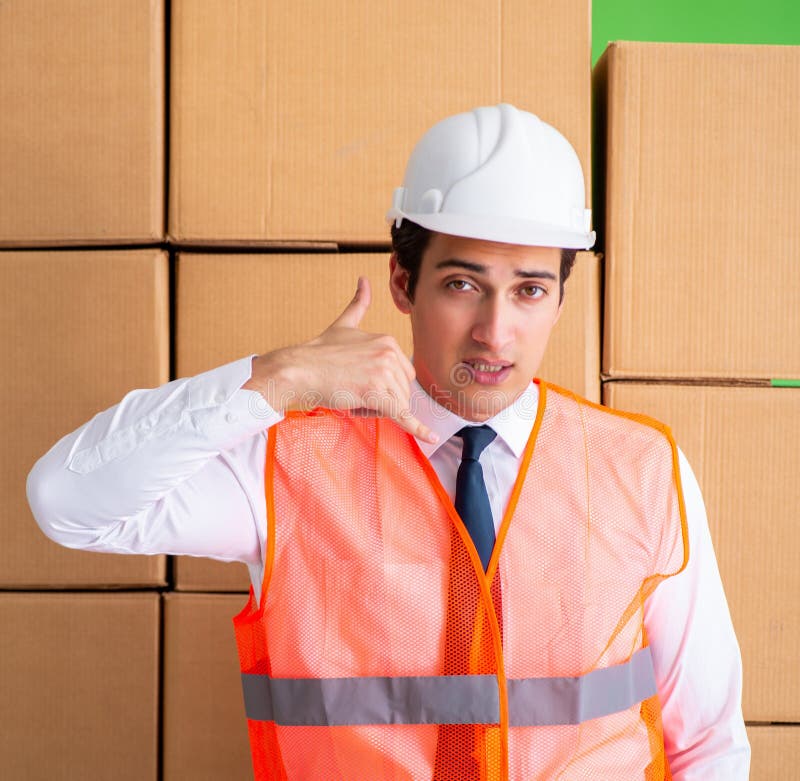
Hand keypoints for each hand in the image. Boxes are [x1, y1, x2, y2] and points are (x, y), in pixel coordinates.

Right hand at [244, 277, 437, 443]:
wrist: (298, 370)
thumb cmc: (318, 352)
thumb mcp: (344, 325)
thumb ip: (359, 304)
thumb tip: (364, 281)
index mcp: (388, 341)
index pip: (402, 375)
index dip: (383, 385)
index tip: (359, 382)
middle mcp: (390, 355)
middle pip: (401, 391)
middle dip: (381, 399)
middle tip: (352, 392)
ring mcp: (384, 375)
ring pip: (395, 406)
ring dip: (375, 410)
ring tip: (351, 398)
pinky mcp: (378, 395)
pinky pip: (402, 416)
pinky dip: (417, 429)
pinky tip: (430, 438)